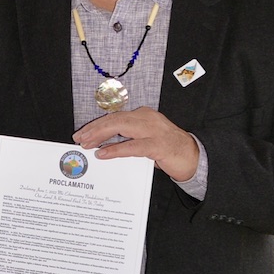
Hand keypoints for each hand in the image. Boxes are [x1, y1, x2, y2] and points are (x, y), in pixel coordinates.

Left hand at [72, 107, 198, 181]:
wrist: (194, 157)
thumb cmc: (167, 149)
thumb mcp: (143, 141)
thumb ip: (126, 140)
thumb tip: (102, 146)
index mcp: (142, 115)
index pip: (114, 117)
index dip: (96, 125)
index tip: (81, 134)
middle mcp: (147, 118)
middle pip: (114, 119)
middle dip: (94, 129)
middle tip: (79, 138)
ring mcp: (154, 130)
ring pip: (121, 127)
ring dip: (101, 136)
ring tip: (87, 144)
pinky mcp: (159, 145)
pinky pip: (133, 146)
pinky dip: (116, 149)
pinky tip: (103, 153)